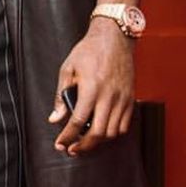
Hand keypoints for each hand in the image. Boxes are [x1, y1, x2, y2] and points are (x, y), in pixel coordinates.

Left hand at [48, 18, 135, 155]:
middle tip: (72, 150)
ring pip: (112, 132)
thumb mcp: (67, 69)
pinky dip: (113, 133)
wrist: (114, 37)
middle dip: (83, 146)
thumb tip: (54, 118)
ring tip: (85, 142)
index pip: (78, 121)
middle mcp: (109, 96)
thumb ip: (60, 96)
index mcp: (91, 88)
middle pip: (98, 133)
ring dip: (98, 141)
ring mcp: (123, 98)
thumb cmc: (89, 50)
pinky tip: (102, 131)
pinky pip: (124, 124)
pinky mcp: (131, 98)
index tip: (60, 144)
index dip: (67, 137)